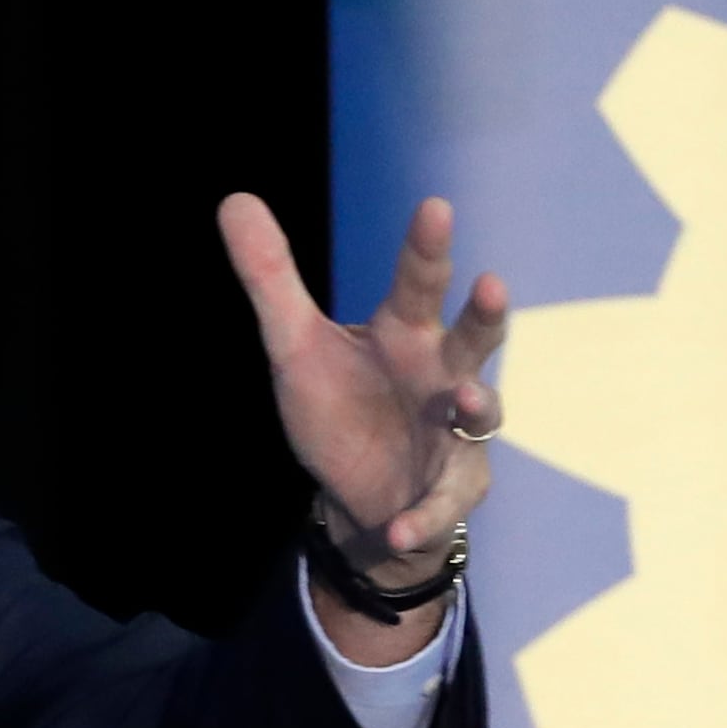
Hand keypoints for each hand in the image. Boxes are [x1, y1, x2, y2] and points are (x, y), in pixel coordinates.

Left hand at [220, 192, 505, 605]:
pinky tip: (398, 528)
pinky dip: (423, 518)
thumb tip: (234, 199)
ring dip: (476, 406)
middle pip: (473, 338)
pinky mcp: (452, 492)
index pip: (419, 283)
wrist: (360, 496)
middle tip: (491, 284)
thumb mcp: (296, 345)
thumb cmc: (343, 407)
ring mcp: (458, 434)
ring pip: (481, 414)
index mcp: (407, 334)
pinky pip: (442, 506)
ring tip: (464, 400)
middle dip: (484, 315)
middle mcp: (444, 375)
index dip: (428, 248)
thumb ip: (271, 279)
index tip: (434, 207)